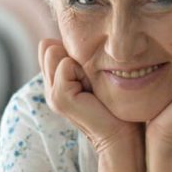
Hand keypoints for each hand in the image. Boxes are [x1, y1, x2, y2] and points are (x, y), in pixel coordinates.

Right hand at [39, 39, 140, 153]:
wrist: (123, 132)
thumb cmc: (115, 103)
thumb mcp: (93, 72)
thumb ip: (75, 56)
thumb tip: (53, 39)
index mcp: (55, 80)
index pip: (48, 46)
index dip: (71, 50)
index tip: (89, 73)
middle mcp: (49, 87)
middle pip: (48, 47)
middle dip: (73, 56)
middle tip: (91, 80)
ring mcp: (51, 94)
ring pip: (55, 53)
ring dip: (79, 64)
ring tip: (91, 86)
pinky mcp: (59, 98)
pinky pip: (65, 65)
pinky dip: (82, 73)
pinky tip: (91, 91)